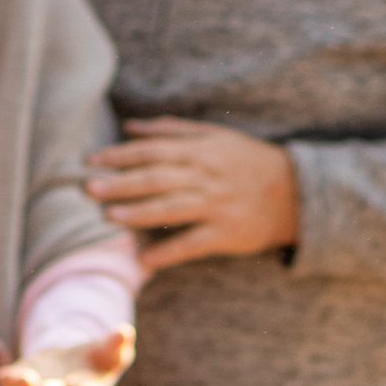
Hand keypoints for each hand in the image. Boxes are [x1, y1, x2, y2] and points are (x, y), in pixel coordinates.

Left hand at [0, 331, 135, 385]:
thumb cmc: (98, 362)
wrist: (75, 370)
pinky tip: (2, 375)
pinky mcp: (27, 381)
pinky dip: (10, 381)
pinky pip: (17, 385)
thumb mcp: (112, 352)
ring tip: (14, 379)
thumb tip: (125, 330)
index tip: (73, 385)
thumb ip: (118, 344)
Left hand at [85, 121, 298, 271]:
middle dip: (121, 183)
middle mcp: (207, 175)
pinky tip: (144, 259)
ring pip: (170, 208)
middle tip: (89, 189)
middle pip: (156, 177)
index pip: (153, 149)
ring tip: (109, 217)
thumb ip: (171, 130)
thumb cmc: (247, 161)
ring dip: (137, 213)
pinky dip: (168, 252)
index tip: (92, 160)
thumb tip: (129, 126)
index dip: (120, 154)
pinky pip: (192, 244)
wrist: (295, 193)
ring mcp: (217, 205)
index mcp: (201, 149)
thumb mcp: (215, 136)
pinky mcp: (226, 234)